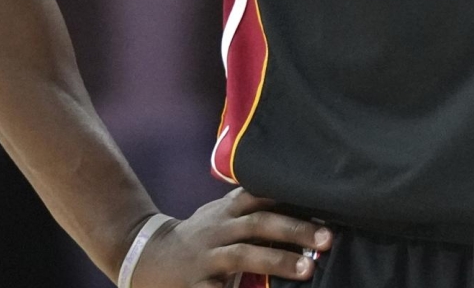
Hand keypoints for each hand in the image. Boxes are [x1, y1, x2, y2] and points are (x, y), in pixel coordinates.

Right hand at [127, 189, 332, 286]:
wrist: (146, 257)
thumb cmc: (201, 236)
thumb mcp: (222, 215)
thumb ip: (254, 209)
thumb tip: (305, 205)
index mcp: (226, 209)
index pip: (260, 194)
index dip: (289, 195)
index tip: (323, 200)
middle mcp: (217, 229)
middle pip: (257, 223)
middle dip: (293, 229)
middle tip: (327, 239)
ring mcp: (205, 257)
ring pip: (242, 255)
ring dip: (276, 260)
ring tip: (307, 269)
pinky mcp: (194, 285)